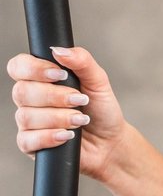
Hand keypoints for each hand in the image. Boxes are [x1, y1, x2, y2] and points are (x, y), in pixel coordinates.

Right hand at [8, 46, 126, 179]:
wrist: (111, 141)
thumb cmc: (101, 110)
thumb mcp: (98, 82)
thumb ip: (82, 61)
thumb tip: (59, 50)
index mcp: (40, 79)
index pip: (18, 66)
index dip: (34, 69)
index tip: (60, 74)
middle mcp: (29, 99)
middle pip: (22, 91)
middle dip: (55, 97)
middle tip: (81, 101)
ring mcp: (28, 122)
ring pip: (26, 116)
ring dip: (58, 118)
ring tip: (80, 120)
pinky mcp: (31, 145)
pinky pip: (27, 140)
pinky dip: (50, 137)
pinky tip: (67, 136)